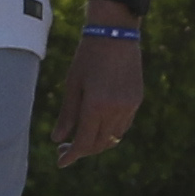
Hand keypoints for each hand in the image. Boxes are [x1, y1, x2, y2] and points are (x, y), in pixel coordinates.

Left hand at [54, 25, 143, 163]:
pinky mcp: (137, 99)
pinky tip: (98, 125)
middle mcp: (116, 110)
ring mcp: (130, 106)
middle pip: (100, 144)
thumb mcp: (72, 84)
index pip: (84, 142)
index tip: (60, 162)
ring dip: (98, 142)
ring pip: (113, 137)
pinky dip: (110, 131)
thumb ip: (67, 115)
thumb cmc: (87, 56)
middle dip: (82, 151)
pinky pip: (123, 125)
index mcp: (96, 105)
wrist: (115, 32)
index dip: (71, 155)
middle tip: (65, 148)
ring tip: (80, 137)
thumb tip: (57, 140)